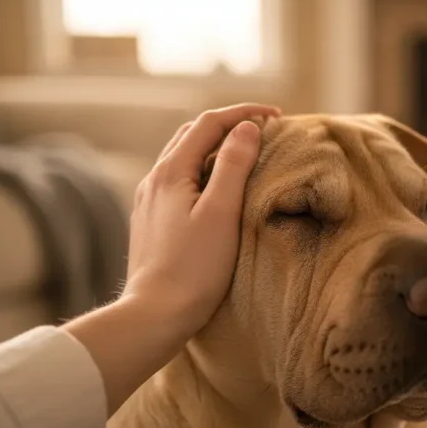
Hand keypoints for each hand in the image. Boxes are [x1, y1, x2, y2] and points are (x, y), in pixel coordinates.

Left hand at [121, 103, 280, 342]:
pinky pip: (179, 181)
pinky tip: (216, 188)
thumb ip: (233, 166)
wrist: (155, 314)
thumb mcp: (222, 213)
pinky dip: (203, 170)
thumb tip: (248, 128)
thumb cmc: (194, 268)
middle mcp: (154, 180)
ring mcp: (149, 202)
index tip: (277, 116)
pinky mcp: (151, 222)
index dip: (243, 113)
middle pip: (192, 135)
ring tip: (245, 154)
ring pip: (183, 158)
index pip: (209, 123)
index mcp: (170, 172)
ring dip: (214, 147)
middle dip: (228, 125)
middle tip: (264, 130)